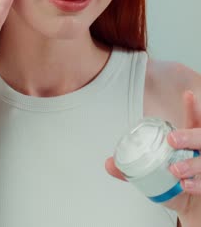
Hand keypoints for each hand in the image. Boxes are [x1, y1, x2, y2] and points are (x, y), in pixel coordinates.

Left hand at [105, 90, 200, 222]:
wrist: (190, 205)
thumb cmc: (175, 184)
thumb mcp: (153, 173)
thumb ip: (132, 169)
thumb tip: (109, 163)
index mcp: (189, 142)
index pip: (194, 120)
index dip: (192, 107)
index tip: (187, 94)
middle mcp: (200, 151)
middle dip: (189, 136)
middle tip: (172, 139)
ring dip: (190, 163)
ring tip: (175, 169)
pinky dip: (196, 183)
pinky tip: (186, 185)